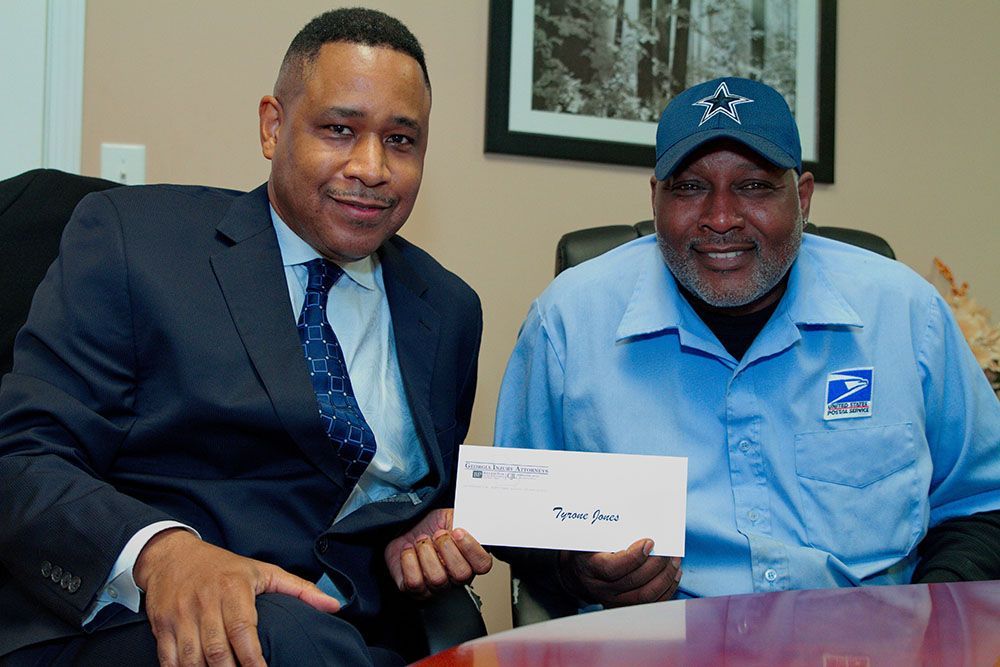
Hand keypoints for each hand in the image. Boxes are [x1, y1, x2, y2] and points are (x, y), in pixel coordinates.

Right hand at [134, 528, 339, 666]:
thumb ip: (299, 589)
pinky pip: (168, 659)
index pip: (243, 630)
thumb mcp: (263, 571)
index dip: (253, 659)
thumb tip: (334, 605)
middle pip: (216, 651)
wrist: (172, 555)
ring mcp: (180, 615)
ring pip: (191, 659)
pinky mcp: (161, 625)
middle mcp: (205, 602)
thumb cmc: (224, 567)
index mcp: (233, 588)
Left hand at [384, 508, 492, 599]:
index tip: (457, 531)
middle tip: (437, 534)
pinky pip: (414, 582)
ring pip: (437, 579)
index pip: (483, 564)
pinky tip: (409, 550)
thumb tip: (475, 520)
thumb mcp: (451, 517)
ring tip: (421, 540)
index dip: (471, 548)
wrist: (407, 528)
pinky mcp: (415, 590)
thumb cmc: (431, 526)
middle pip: (461, 574)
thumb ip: (466, 520)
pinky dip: (409, 561)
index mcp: (470, 559)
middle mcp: (456, 577)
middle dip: (446, 548)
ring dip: (426, 552)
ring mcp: (437, 587)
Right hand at [558, 538, 681, 607]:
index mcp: (590, 568)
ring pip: (645, 596)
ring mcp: (614, 601)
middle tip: (669, 551)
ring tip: (674, 561)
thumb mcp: (591, 538)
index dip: (634, 557)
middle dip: (656, 565)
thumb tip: (640, 522)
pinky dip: (666, 589)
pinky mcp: (626, 607)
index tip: (649, 542)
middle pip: (634, 582)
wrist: (579, 573)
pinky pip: (651, 604)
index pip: (613, 568)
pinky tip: (673, 575)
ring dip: (665, 578)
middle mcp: (601, 589)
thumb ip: (609, 532)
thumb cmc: (588, 549)